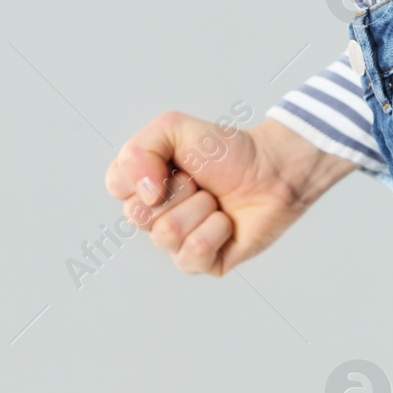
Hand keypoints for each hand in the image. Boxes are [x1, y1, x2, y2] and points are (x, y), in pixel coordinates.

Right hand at [105, 114, 357, 275]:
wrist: (275, 169)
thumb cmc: (227, 151)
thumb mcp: (174, 129)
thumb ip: (139, 151)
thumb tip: (144, 197)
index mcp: (143, 187)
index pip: (117, 187)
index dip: (145, 173)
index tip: (176, 164)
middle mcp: (156, 218)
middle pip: (139, 216)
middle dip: (178, 191)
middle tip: (201, 182)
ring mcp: (179, 244)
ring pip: (167, 235)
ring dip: (200, 209)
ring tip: (217, 200)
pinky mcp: (205, 263)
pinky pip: (192, 256)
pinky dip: (214, 232)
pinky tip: (227, 222)